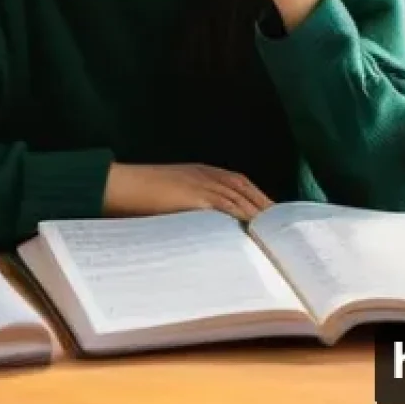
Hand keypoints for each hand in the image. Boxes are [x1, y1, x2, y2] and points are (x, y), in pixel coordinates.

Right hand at [102, 162, 273, 221]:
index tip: (276, 213)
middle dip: (267, 206)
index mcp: (202, 171)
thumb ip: (193, 203)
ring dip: (260, 213)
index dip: (259, 197)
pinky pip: (224, 208)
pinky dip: (241, 217)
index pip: (241, 182)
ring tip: (277, 232)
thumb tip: (211, 224)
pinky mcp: (194, 198)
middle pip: (246, 189)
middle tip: (286, 226)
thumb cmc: (140, 193)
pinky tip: (253, 230)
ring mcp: (200, 184)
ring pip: (239, 198)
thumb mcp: (173, 193)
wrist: (118, 186)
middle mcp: (206, 174)